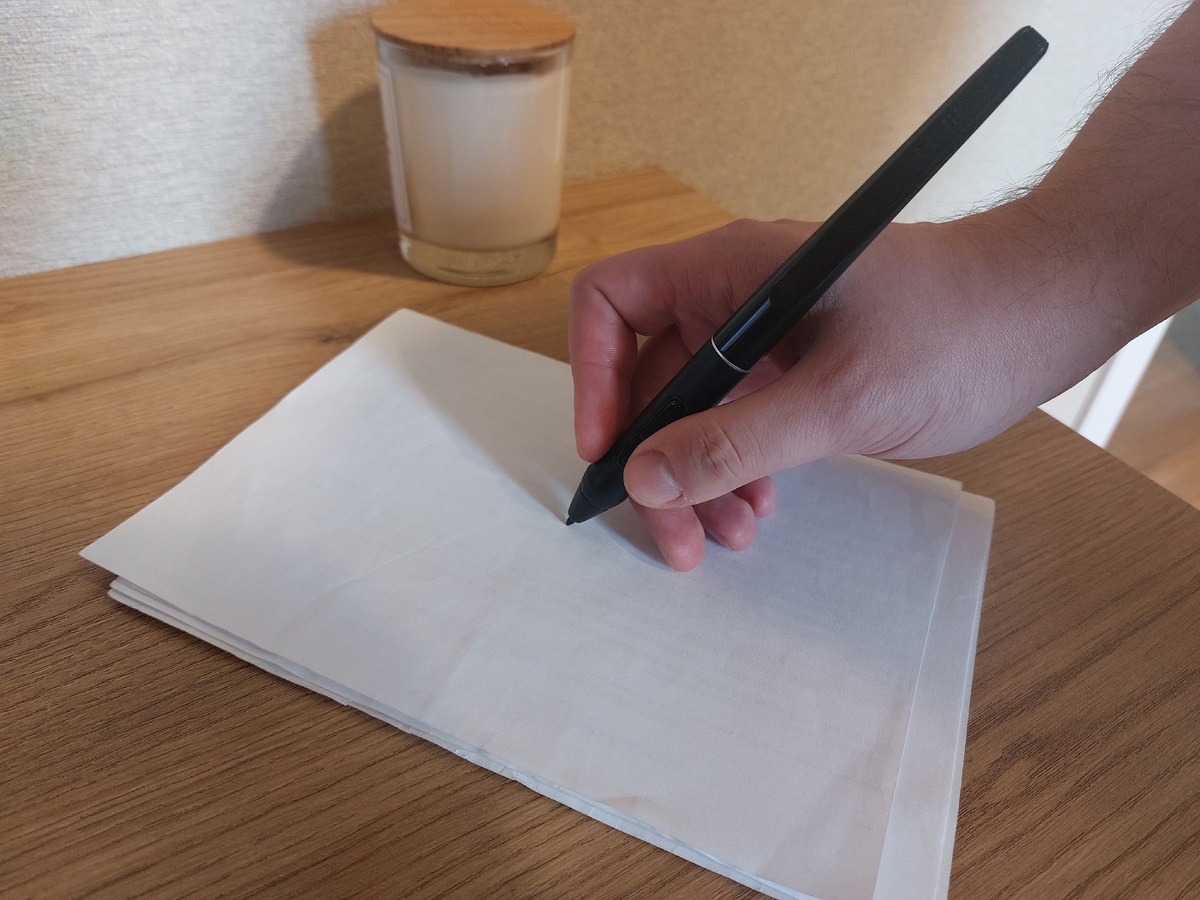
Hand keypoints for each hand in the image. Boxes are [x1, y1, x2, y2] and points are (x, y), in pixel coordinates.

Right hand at [569, 214, 1130, 569]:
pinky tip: (760, 505)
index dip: (591, 374)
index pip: (612, 301)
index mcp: (732, 270)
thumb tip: (645, 479)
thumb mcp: (840, 399)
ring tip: (727, 534)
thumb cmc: (958, 328)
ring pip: (699, 406)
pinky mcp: (803, 366)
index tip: (609, 451)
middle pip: (652, 373)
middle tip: (672, 533)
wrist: (1048, 310)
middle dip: (656, 456)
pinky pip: (744, 417)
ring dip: (700, 474)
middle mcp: (739, 296)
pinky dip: (740, 465)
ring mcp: (772, 332)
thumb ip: (737, 442)